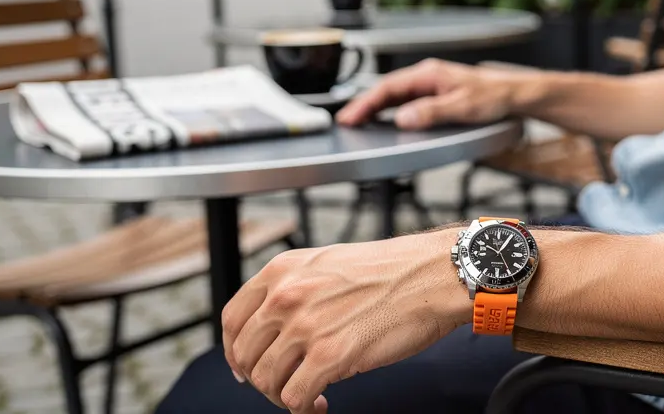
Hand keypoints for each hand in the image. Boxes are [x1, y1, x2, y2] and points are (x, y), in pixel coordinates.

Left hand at [221, 230, 469, 413]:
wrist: (431, 276)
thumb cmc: (391, 271)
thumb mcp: (327, 264)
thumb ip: (295, 289)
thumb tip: (274, 328)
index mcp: (282, 271)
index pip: (232, 320)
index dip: (235, 351)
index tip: (245, 367)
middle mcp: (286, 296)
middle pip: (246, 355)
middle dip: (261, 379)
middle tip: (285, 385)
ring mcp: (306, 326)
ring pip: (266, 380)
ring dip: (283, 396)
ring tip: (310, 396)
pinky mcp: (330, 355)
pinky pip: (294, 398)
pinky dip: (303, 409)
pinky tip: (322, 403)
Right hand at [335, 59, 535, 129]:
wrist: (515, 94)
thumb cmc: (494, 96)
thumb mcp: (462, 107)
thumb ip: (431, 112)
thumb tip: (402, 118)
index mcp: (429, 74)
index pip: (388, 87)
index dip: (366, 103)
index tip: (351, 117)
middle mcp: (427, 76)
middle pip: (387, 90)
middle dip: (364, 105)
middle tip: (346, 123)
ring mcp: (431, 84)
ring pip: (395, 95)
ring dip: (376, 107)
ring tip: (359, 122)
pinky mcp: (437, 94)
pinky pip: (407, 100)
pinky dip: (391, 109)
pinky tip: (386, 119)